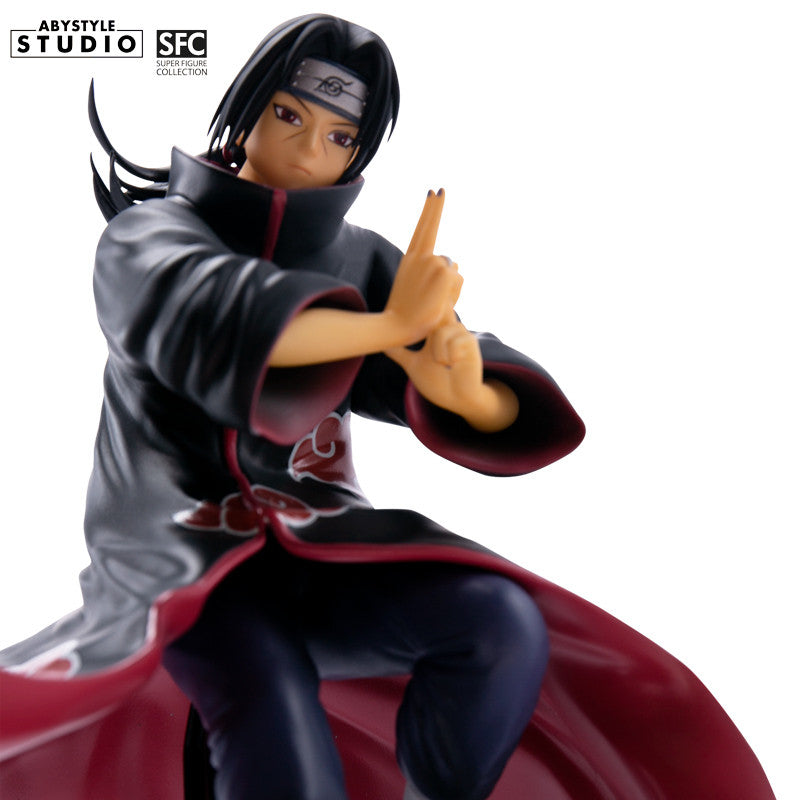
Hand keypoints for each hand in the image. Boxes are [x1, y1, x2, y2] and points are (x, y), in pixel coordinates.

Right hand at [383, 190, 462, 344]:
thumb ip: (432, 274)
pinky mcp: (442, 272)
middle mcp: (419, 256)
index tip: (434, 192)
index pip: (422, 229)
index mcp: (410, 260)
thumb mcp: (417, 290)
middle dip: (437, 221)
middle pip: (437, 241)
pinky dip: (453, 293)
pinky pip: (457, 279)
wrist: (395, 327)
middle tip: (439, 199)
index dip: (430, 210)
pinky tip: (438, 302)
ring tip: (432, 303)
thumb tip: (454, 264)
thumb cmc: (407, 315)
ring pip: (452, 269)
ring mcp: (431, 262)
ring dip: (449, 287)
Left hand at [386, 320, 518, 432]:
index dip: (425, 305)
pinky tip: (454, 365)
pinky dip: (449, 356)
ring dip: (437, 353)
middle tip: (432, 352)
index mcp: (436, 332)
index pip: (430, 310)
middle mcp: (449, 329)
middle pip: (435, 317)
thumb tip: (382, 344)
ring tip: (442, 364)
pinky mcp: (470, 343)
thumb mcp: (413, 365)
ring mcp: (461, 334)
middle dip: (430, 331)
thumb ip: (399, 353)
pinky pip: (454, 342)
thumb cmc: (438, 383)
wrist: (457, 399)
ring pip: (441, 332)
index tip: (416, 307)